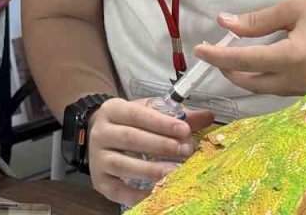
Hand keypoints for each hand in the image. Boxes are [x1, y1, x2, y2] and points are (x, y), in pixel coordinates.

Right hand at [87, 97, 214, 206]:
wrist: (100, 137)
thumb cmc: (130, 124)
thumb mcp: (148, 112)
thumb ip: (176, 115)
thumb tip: (208, 116)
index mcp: (113, 110)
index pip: (137, 114)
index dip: (161, 123)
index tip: (185, 130)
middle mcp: (100, 133)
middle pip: (130, 139)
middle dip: (161, 146)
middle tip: (186, 151)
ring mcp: (97, 158)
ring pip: (123, 164)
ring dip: (151, 169)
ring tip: (176, 173)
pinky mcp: (98, 180)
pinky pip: (117, 190)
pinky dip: (137, 194)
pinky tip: (157, 192)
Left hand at [193, 0, 305, 95]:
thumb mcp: (293, 7)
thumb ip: (256, 21)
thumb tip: (224, 22)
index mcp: (294, 58)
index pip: (245, 61)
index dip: (218, 56)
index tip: (199, 50)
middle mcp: (303, 80)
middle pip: (253, 83)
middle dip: (230, 70)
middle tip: (215, 52)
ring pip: (269, 88)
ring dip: (248, 75)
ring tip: (233, 54)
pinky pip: (285, 86)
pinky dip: (267, 76)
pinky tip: (260, 60)